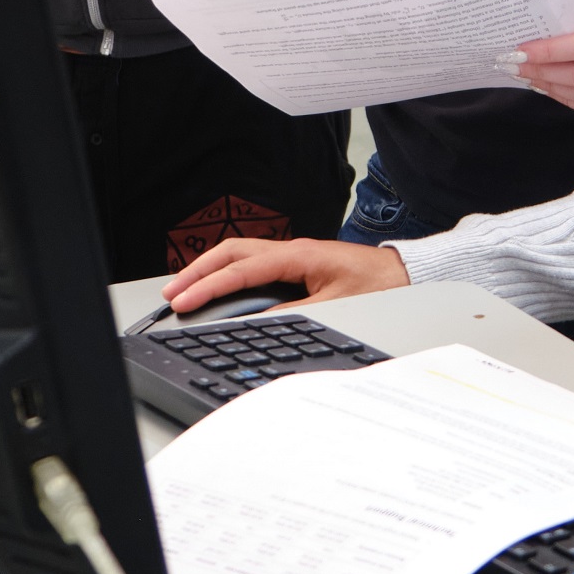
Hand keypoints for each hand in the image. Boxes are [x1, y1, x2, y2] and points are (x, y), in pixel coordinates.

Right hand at [163, 237, 408, 313]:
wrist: (401, 274)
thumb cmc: (376, 284)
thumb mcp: (335, 305)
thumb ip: (294, 312)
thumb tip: (257, 323)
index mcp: (297, 255)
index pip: (240, 269)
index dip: (208, 287)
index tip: (184, 302)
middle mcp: (290, 249)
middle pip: (231, 252)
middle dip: (198, 271)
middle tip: (172, 293)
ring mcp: (291, 254)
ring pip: (239, 254)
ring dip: (210, 269)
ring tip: (184, 289)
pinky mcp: (294, 263)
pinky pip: (251, 262)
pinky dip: (228, 272)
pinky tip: (216, 285)